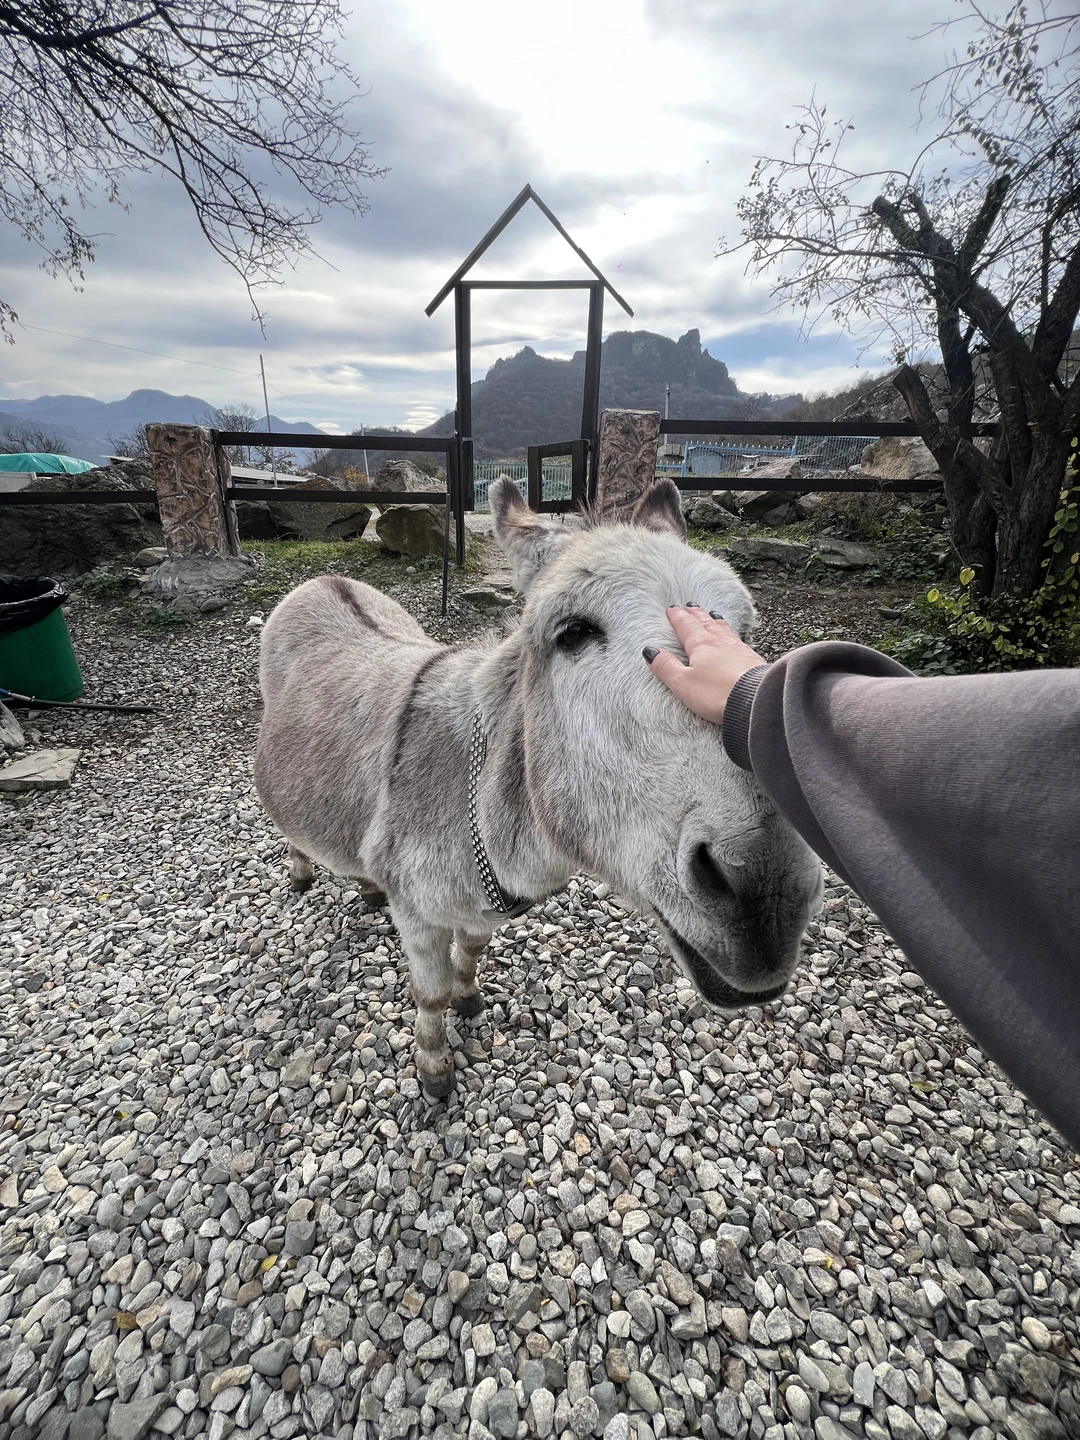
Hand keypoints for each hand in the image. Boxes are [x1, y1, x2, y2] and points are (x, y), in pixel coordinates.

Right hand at [644, 606, 765, 724]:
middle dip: (696, 615)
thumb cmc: (718, 693)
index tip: (672, 609)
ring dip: (715, 621)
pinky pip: (739, 641)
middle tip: (690, 606)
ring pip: (724, 629)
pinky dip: (732, 634)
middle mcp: (720, 643)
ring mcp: (739, 650)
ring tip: (712, 615)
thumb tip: (650, 652)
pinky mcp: (753, 660)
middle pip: (706, 623)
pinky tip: (735, 638)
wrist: (756, 701)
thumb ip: (666, 667)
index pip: (686, 626)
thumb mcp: (683, 683)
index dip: (678, 617)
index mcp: (701, 645)